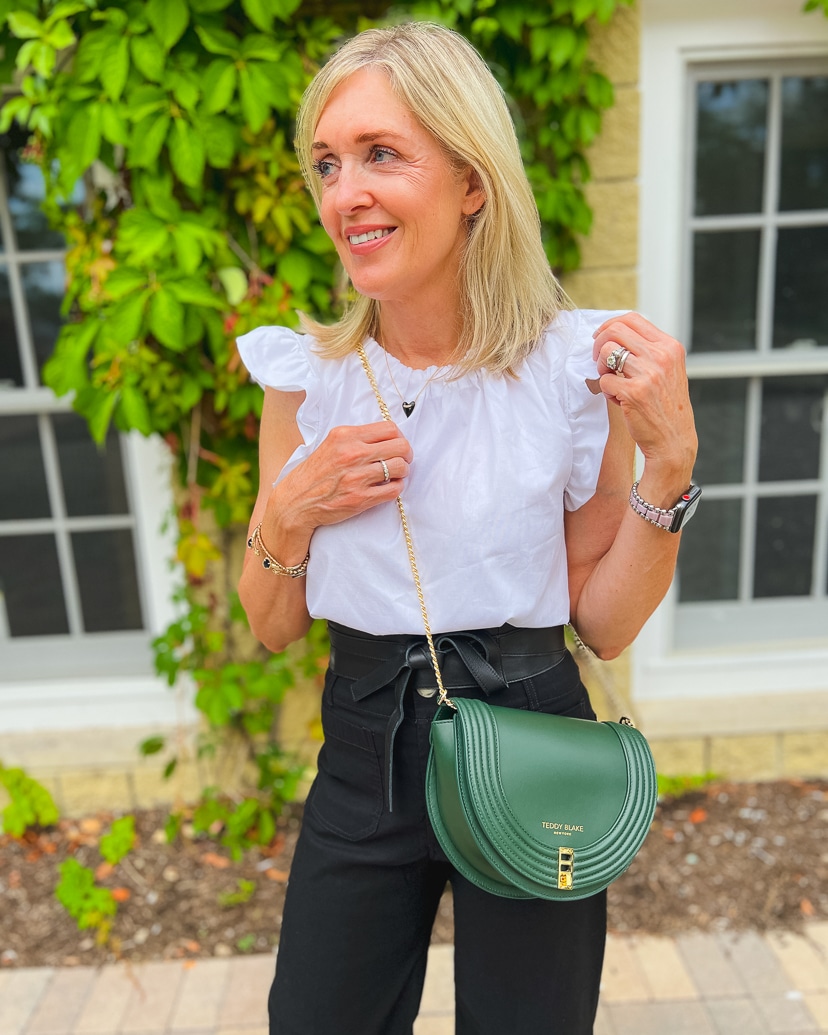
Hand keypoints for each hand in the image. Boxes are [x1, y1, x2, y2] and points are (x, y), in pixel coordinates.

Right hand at [274, 420, 412, 534]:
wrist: (296, 502)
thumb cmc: (314, 474)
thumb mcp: (331, 445)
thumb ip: (356, 439)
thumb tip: (387, 437)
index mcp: (345, 436)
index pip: (389, 428)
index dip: (399, 437)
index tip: (397, 445)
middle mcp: (352, 453)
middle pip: (401, 446)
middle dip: (406, 454)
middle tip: (402, 460)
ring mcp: (357, 477)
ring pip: (401, 468)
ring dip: (402, 472)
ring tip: (394, 475)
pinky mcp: (360, 498)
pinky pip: (394, 490)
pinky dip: (396, 488)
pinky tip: (387, 488)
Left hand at [592, 312, 696, 498]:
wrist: (673, 440)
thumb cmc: (665, 406)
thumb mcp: (668, 370)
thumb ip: (649, 351)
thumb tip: (615, 334)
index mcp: (670, 347)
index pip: (633, 319)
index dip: (610, 325)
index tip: (600, 337)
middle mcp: (661, 356)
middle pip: (615, 331)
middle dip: (599, 343)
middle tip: (597, 359)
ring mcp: (648, 374)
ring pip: (606, 353)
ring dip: (601, 368)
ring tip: (611, 382)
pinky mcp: (634, 392)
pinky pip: (604, 380)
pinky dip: (606, 390)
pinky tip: (618, 399)